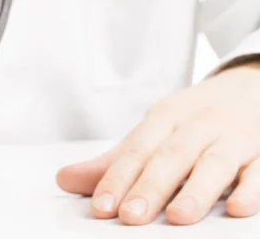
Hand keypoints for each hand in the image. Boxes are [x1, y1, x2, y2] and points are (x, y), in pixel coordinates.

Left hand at [56, 62, 259, 224]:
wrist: (248, 86)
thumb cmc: (192, 118)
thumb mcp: (154, 130)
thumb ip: (114, 161)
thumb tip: (64, 179)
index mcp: (165, 117)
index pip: (137, 149)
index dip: (117, 177)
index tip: (100, 206)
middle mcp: (196, 124)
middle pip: (171, 156)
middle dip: (150, 186)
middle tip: (130, 217)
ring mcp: (232, 136)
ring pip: (214, 162)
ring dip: (196, 190)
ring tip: (178, 218)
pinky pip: (258, 170)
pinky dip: (250, 188)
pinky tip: (238, 208)